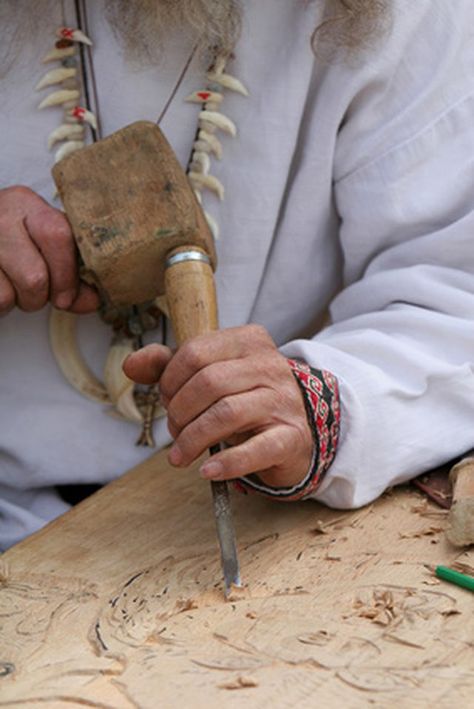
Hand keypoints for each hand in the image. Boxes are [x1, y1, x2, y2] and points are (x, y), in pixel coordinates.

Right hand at [0, 186, 98, 314]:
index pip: (58, 235)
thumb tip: (92, 301)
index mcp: (25, 203)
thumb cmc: (14, 242)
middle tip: (38, 294)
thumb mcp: (41, 243)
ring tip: (15, 286)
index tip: (67, 296)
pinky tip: (1, 287)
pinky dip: (2, 306)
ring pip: (11, 294)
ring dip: (20, 302)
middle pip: (35, 276)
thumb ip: (70, 272)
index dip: (68, 274)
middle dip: (42, 297)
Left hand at [123, 324, 313, 487]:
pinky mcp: (291, 437)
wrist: (293, 432)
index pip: (195, 352)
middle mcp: (270, 366)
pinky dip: (227, 463)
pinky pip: (257, 449)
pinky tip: (207, 471)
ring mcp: (283, 401)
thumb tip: (130, 365)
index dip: (170, 380)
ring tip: (181, 455)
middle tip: (174, 431)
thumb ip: (169, 366)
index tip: (167, 400)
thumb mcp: (208, 375)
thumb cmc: (244, 400)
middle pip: (208, 382)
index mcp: (248, 341)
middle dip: (179, 411)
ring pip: (228, 413)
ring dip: (193, 439)